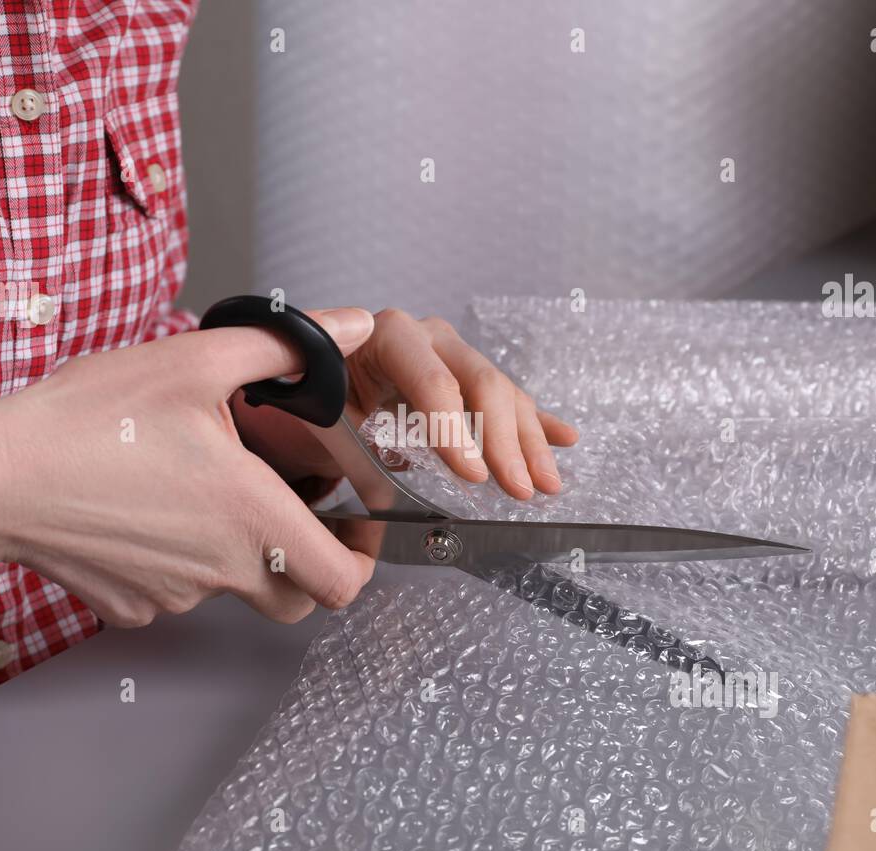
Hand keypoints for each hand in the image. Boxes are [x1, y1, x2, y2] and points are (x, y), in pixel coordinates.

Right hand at [0, 309, 381, 626]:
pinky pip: (175, 593)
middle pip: (295, 597)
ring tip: (200, 487)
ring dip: (236, 551)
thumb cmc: (88, 420)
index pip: (342, 584)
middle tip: (293, 511)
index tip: (355, 528)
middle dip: (306, 562)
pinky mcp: (130, 606)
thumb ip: (284, 348)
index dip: (362, 561)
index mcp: (250, 518)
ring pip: (231, 589)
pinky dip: (178, 559)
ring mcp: (173, 597)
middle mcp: (220, 571)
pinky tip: (148, 508)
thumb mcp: (193, 361)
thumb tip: (349, 328)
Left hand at [233, 308, 578, 498]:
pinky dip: (537, 423)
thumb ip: (346, 432)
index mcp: (388, 336)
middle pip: (482, 384)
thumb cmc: (312, 397)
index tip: (472, 475)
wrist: (310, 383)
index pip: (433, 381)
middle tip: (516, 488)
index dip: (456, 430)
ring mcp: (455, 356)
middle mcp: (429, 338)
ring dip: (529, 441)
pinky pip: (511, 400)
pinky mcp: (468, 379)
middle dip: (504, 442)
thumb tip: (381, 470)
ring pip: (504, 395)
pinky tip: (565, 439)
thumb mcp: (319, 411)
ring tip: (545, 483)